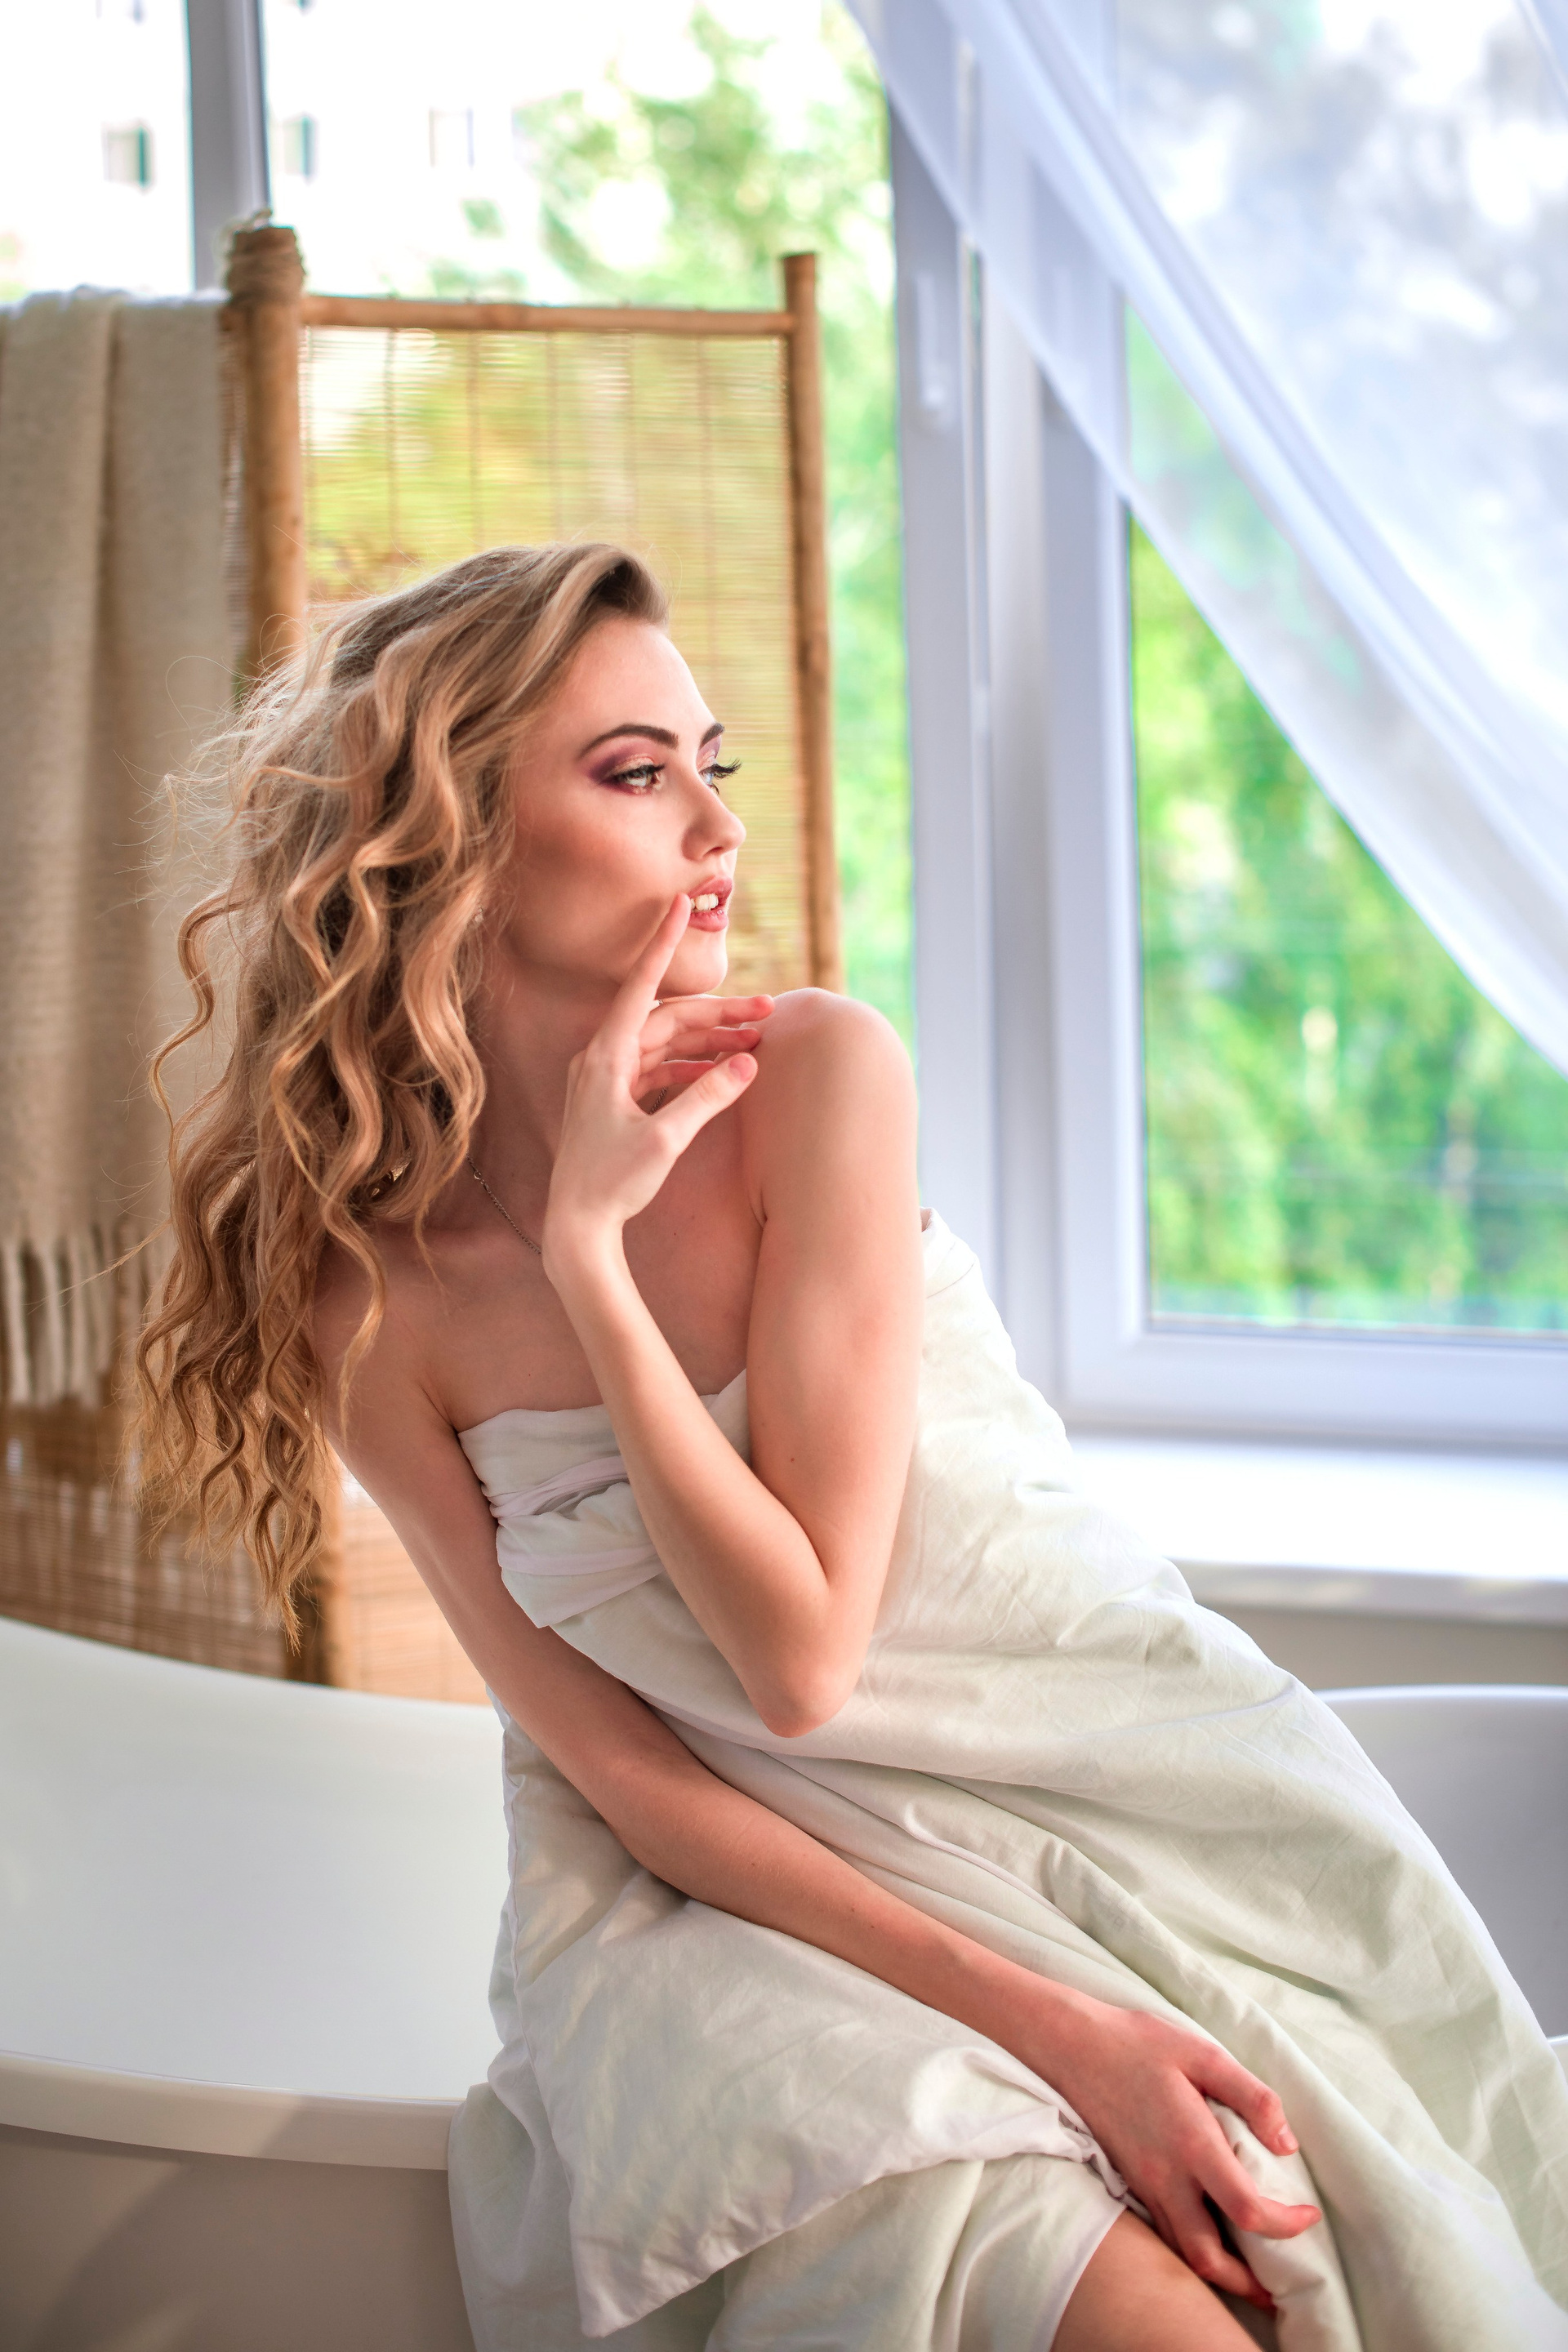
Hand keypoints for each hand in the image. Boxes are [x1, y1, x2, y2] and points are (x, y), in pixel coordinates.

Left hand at [543, 895, 772, 1271]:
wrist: (577, 1228)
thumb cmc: (612, 1184)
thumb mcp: (666, 1140)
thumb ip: (708, 1098)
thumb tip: (748, 1065)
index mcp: (605, 1056)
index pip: (641, 985)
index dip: (663, 942)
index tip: (679, 901)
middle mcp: (601, 1059)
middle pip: (667, 1019)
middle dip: (719, 1015)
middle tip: (767, 1014)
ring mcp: (606, 1079)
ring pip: (666, 1045)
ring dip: (709, 1043)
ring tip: (755, 1046)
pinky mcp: (615, 1101)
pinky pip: (659, 1071)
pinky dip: (691, 1069)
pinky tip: (723, 1073)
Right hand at [1016, 1995, 1319, 2310]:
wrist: (1072, 2046)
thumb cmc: (1139, 2044)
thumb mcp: (1203, 2054)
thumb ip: (1251, 2097)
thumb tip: (1288, 2143)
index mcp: (1192, 2144)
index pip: (1246, 2209)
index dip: (1285, 2224)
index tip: (1308, 2215)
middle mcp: (1166, 2177)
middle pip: (1208, 2258)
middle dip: (1247, 2284)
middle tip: (1277, 2288)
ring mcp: (1144, 2184)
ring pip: (1182, 2254)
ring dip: (1218, 2275)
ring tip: (1249, 2277)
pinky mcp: (1130, 2183)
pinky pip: (1164, 2234)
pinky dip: (1189, 2252)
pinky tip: (1207, 2238)